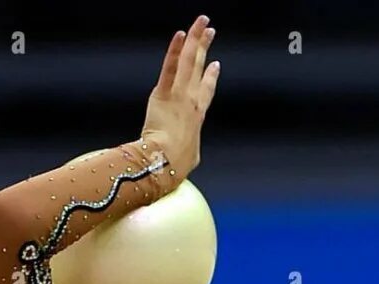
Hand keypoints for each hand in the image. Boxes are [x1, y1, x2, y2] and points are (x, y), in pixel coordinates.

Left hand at [141, 15, 219, 176]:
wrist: (164, 162)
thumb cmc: (175, 165)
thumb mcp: (189, 158)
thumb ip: (190, 151)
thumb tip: (188, 157)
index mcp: (198, 116)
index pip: (206, 90)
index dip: (210, 76)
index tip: (214, 64)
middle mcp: (191, 101)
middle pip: (199, 67)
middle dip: (204, 46)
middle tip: (209, 30)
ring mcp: (179, 95)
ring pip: (189, 61)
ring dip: (196, 38)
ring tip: (201, 21)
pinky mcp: (163, 94)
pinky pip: (170, 67)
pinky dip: (174, 49)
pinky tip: (179, 34)